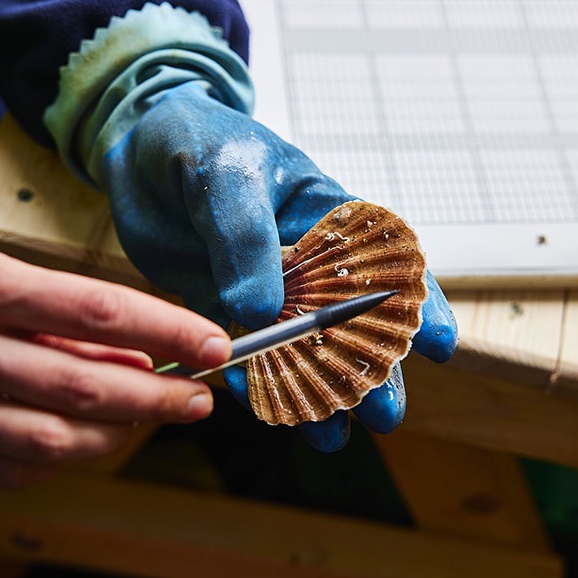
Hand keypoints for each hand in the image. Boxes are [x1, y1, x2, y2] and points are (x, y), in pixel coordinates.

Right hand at [0, 243, 230, 486]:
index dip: (166, 331)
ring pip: (56, 437)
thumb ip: (62, 315)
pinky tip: (92, 437)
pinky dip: (68, 456)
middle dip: (159, 395)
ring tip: (152, 416)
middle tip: (199, 397)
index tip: (211, 344)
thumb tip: (138, 355)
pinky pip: (17, 469)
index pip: (98, 310)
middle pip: (86, 384)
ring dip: (121, 432)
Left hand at [103, 83, 457, 450]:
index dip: (421, 306)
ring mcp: (267, 294)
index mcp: (331, 221)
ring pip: (304, 352)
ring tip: (328, 437)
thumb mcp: (228, 173)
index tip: (440, 346)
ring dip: (318, 393)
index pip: (390, 265)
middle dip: (372, 371)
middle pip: (353, 325)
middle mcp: (308, 265)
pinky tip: (264, 405)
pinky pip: (247, 356)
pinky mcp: (222, 312)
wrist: (137, 150)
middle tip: (382, 416)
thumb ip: (246, 238)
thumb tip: (258, 312)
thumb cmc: (199, 140)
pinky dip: (257, 383)